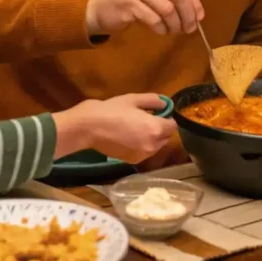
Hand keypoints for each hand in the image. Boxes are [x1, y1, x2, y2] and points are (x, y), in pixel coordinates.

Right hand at [53, 93, 177, 163]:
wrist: (89, 128)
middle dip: (161, 129)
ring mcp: (143, 155)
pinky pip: (145, 152)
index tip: (158, 114)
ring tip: (137, 129)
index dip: (167, 118)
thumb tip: (164, 105)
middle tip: (147, 120)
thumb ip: (153, 101)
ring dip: (153, 138)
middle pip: (166, 137)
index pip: (173, 126)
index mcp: (155, 129)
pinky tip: (130, 138)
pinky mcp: (132, 161)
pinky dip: (143, 146)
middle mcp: (152, 145)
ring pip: (156, 146)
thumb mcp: (133, 99)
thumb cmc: (111, 110)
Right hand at [85, 0, 203, 35]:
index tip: (199, 17)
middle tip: (189, 29)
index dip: (195, 1)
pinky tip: (160, 30)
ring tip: (173, 30)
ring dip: (175, 24)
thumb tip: (198, 13)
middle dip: (188, 15)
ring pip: (167, 9)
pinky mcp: (127, 3)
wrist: (97, 4)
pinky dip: (161, 28)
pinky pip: (154, 19)